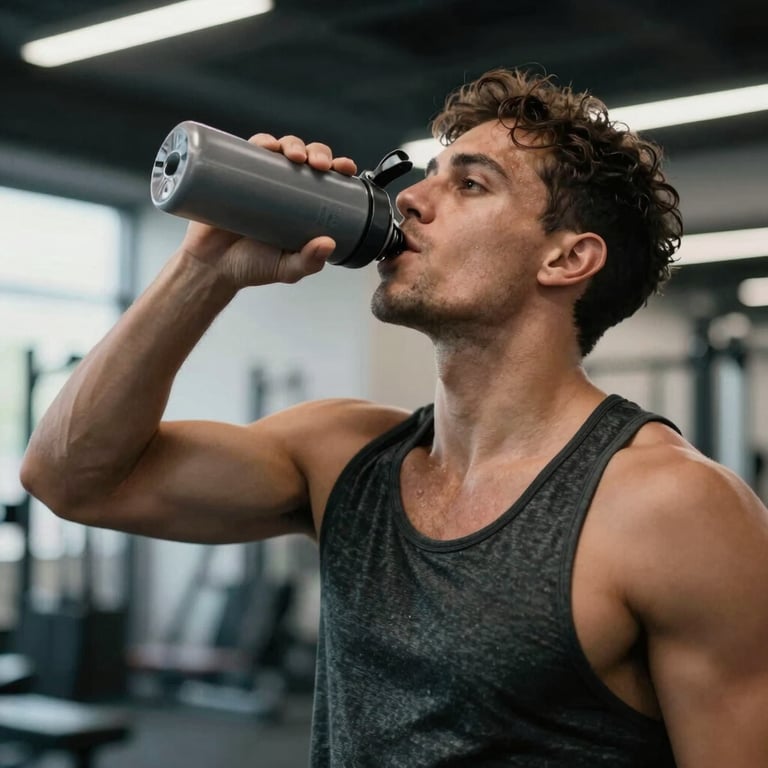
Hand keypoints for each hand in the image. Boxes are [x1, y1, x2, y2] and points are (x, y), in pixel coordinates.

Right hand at [179, 134, 357, 288]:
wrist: (211, 266)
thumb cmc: (251, 266)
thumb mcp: (287, 269)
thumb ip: (308, 262)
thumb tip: (328, 244)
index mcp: (303, 207)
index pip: (327, 180)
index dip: (338, 168)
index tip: (345, 168)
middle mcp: (284, 189)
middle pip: (307, 159)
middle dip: (318, 153)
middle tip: (317, 165)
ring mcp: (259, 179)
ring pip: (281, 150)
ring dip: (292, 144)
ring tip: (294, 155)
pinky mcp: (234, 174)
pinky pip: (248, 150)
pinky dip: (260, 142)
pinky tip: (266, 145)